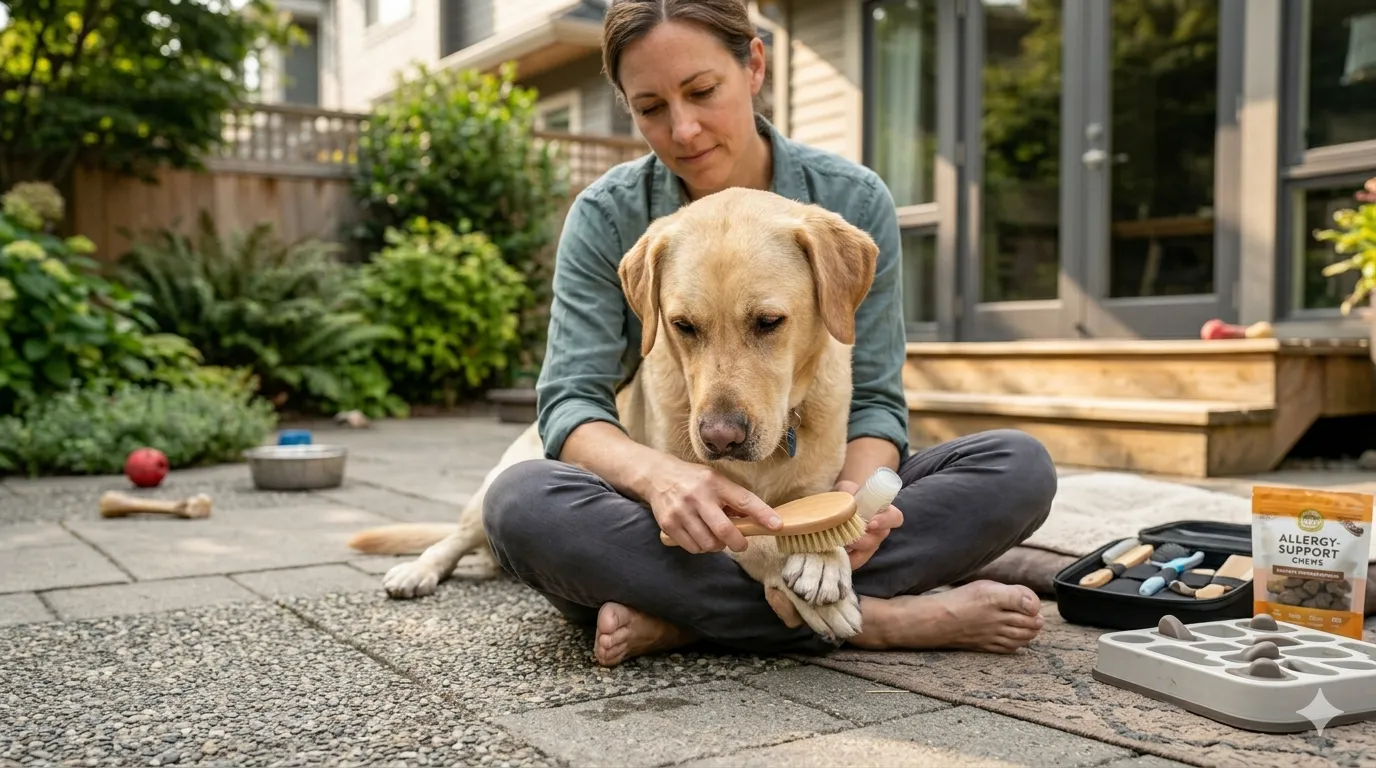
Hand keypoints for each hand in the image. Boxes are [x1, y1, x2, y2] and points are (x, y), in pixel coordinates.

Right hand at [649, 456, 781, 553]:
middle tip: (741, 544)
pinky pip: (693, 547)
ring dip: (718, 546)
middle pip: (724, 530)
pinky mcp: (669, 525)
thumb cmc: (693, 480)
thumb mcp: (715, 480)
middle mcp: (698, 496)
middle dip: (738, 543)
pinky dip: (701, 547)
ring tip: (716, 537)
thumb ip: (733, 500)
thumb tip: (753, 521)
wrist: (657, 476)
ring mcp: (681, 512)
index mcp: (714, 482)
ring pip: (708, 543)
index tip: (776, 525)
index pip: (744, 500)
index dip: (762, 514)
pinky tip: (700, 536)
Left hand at [833, 480, 903, 569]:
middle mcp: (880, 531)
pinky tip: (836, 554)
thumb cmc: (848, 494)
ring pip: (865, 553)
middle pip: (877, 539)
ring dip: (851, 549)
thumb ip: (847, 491)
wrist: (839, 504)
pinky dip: (846, 560)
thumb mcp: (847, 488)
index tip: (871, 522)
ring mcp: (869, 544)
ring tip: (838, 541)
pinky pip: (855, 562)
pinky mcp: (858, 555)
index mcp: (885, 513)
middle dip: (861, 539)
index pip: (895, 518)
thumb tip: (845, 500)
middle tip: (847, 534)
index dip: (885, 521)